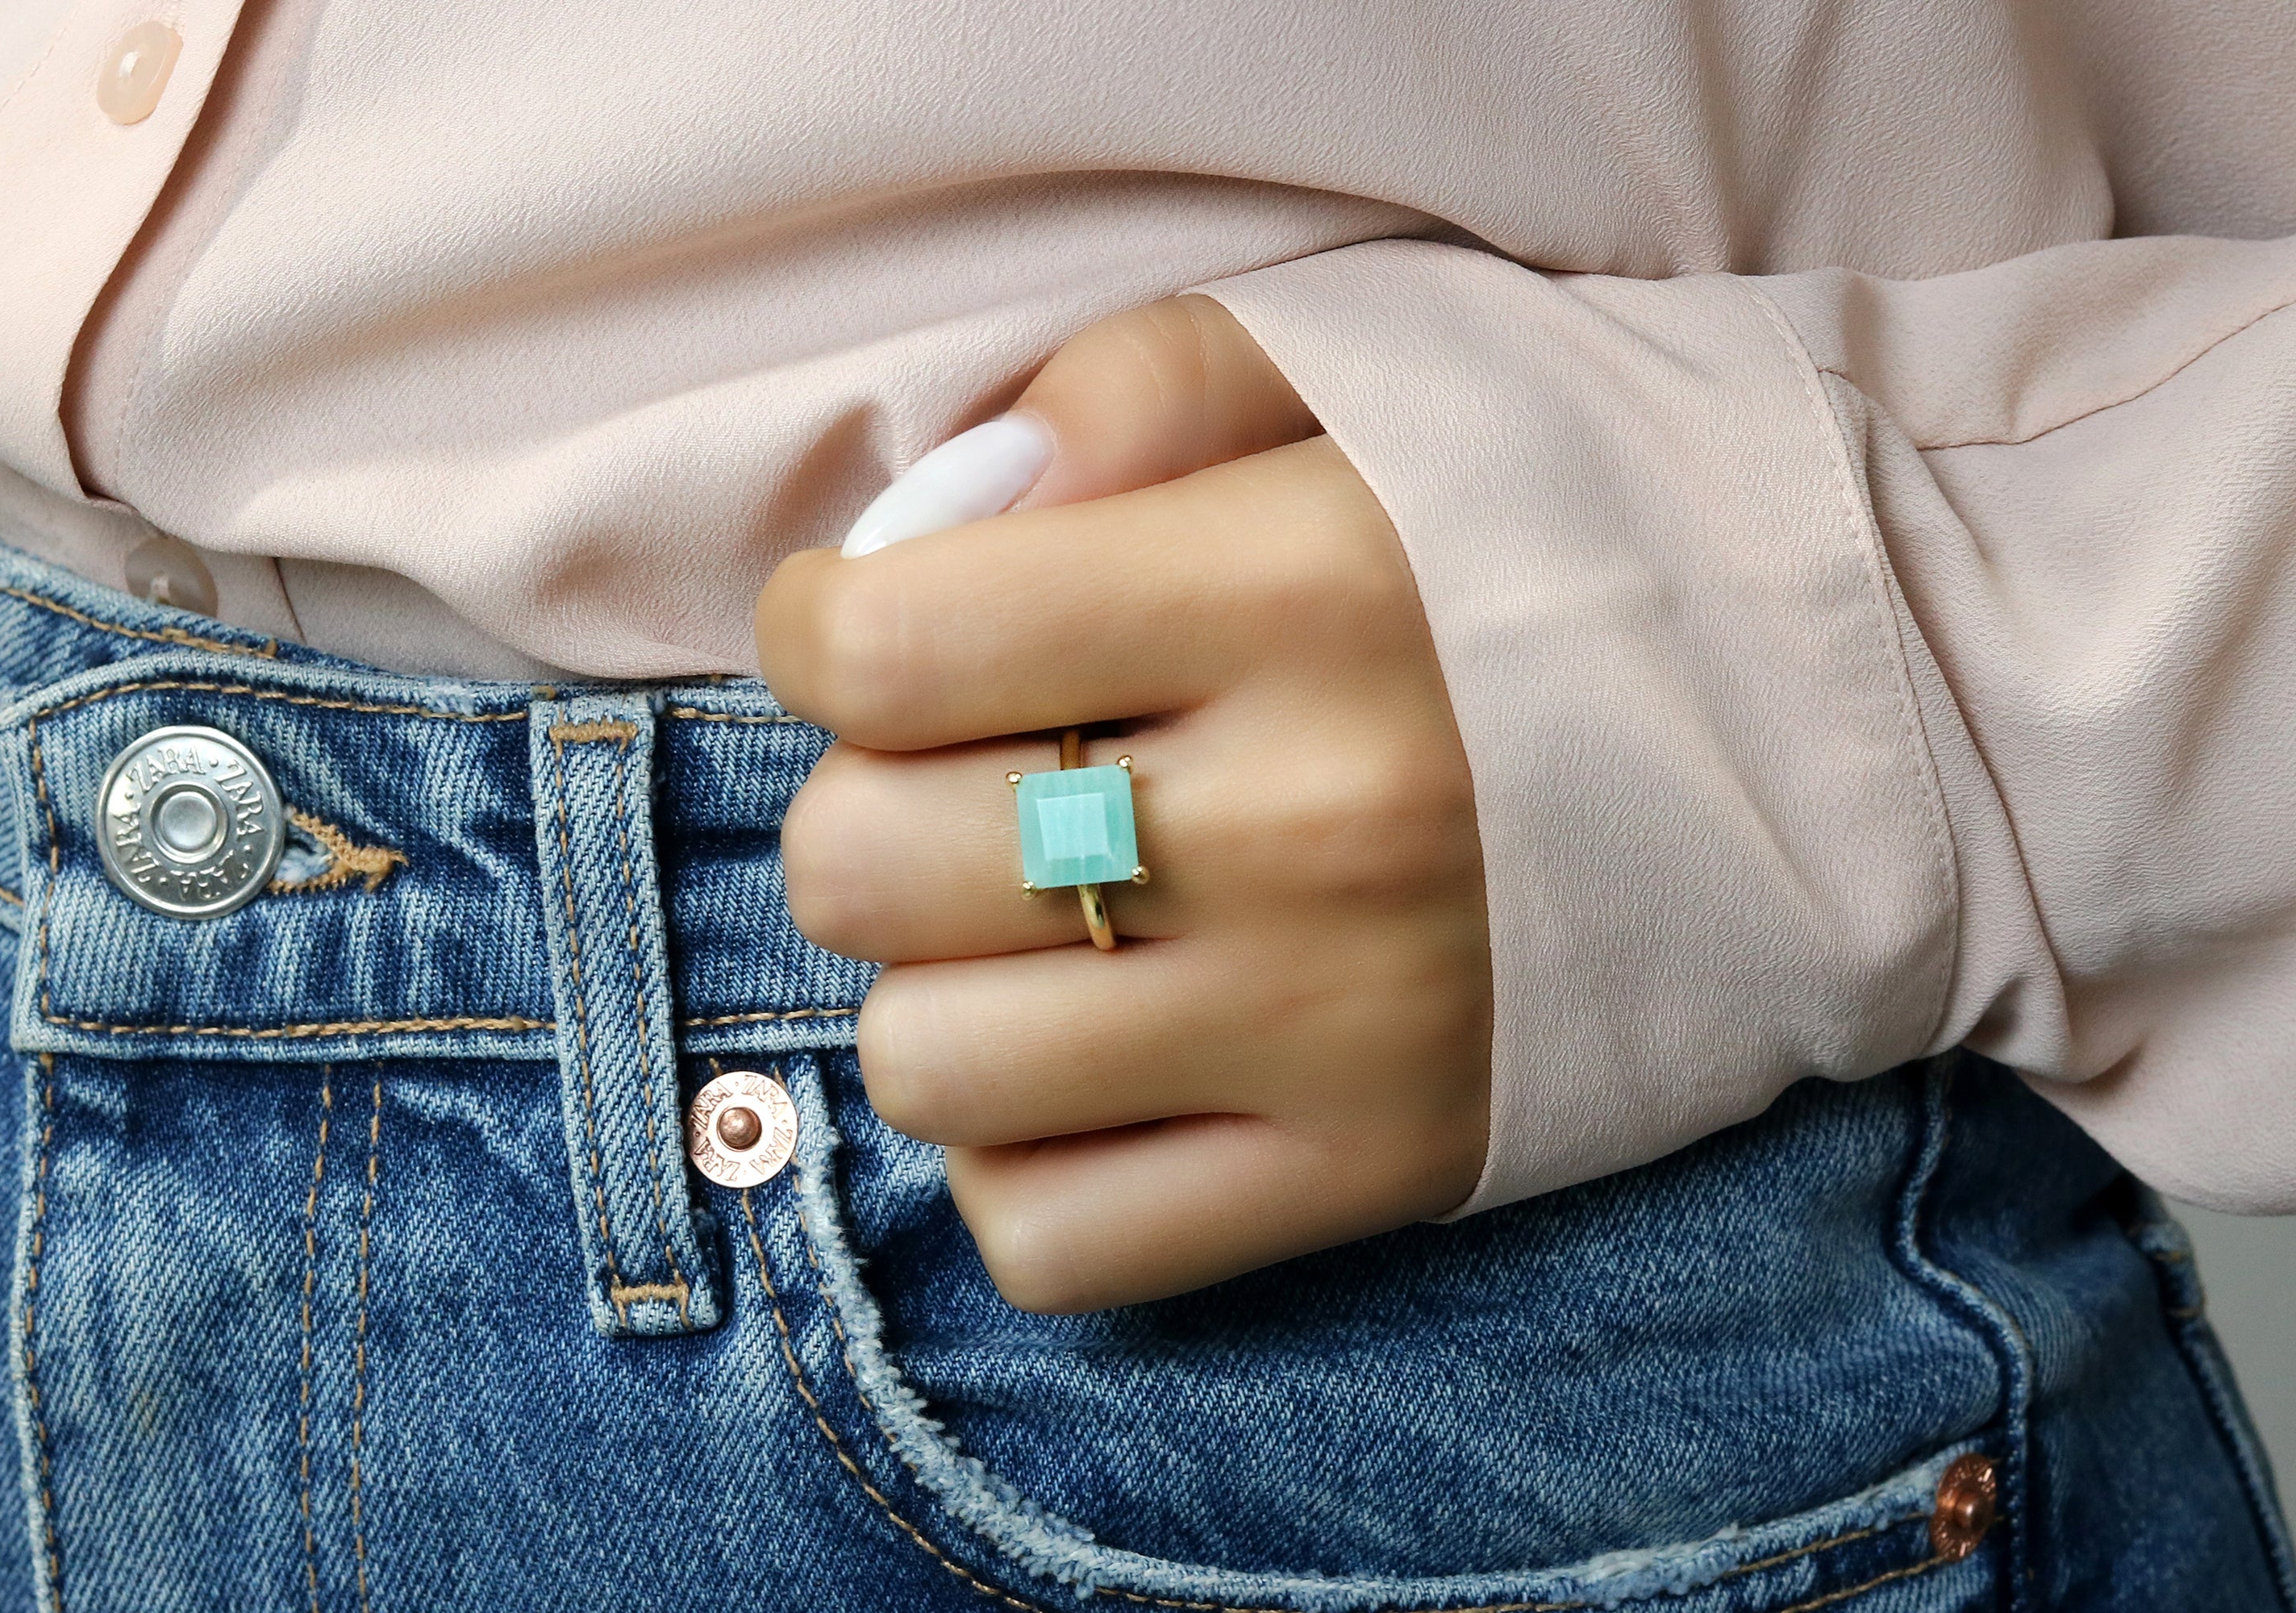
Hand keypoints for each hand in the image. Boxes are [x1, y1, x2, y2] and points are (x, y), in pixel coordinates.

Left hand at [756, 296, 1491, 1312]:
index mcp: (1291, 591)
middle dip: (866, 806)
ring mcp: (1336, 1028)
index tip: (868, 628)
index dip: (820, 630)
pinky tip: (1092, 1062)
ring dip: (937, 986)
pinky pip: (1059, 1240)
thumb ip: (1129, 391)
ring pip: (934, 1068)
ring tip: (1037, 922)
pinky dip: (1024, 1158)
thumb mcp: (1372, 374)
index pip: (889, 652)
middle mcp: (1304, 826)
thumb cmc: (1578, 518)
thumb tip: (923, 520)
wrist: (1853, 714)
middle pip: (867, 872)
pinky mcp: (1375, 1172)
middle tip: (969, 775)